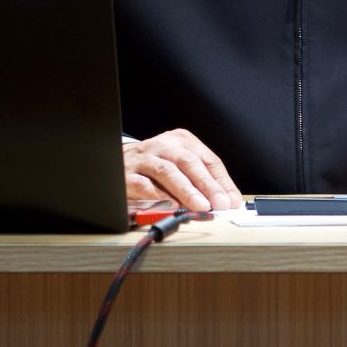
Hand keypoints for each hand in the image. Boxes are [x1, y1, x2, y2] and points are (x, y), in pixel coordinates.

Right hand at [122, 128, 242, 211]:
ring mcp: (143, 159)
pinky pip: (144, 184)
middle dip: (207, 185)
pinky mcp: (127, 175)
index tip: (230, 200)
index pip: (208, 159)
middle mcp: (162, 146)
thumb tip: (223, 201)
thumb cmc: (153, 165)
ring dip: (186, 190)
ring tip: (200, 206)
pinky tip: (171, 205)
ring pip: (167, 172)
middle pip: (189, 162)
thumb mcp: (179, 165)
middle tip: (219, 203)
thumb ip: (199, 181)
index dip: (222, 181)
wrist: (116, 160)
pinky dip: (159, 196)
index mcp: (181, 141)